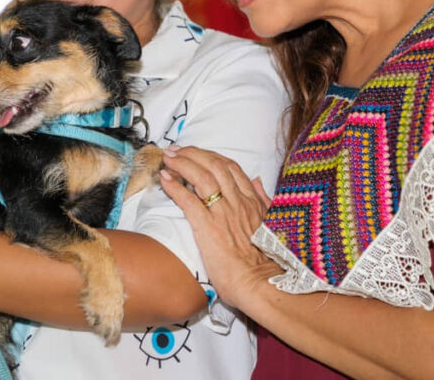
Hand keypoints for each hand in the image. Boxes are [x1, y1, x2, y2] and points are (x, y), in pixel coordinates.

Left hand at [159, 146, 282, 310]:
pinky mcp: (208, 228)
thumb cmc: (263, 261)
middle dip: (193, 153)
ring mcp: (223, 214)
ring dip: (183, 163)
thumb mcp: (269, 223)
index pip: (230, 168)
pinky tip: (165, 179)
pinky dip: (175, 186)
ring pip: (202, 177)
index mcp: (252, 201)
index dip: (211, 156)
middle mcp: (238, 202)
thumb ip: (263, 199)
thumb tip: (257, 179)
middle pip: (214, 166)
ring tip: (168, 158)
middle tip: (176, 150)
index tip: (196, 152)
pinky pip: (189, 200)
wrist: (260, 283)